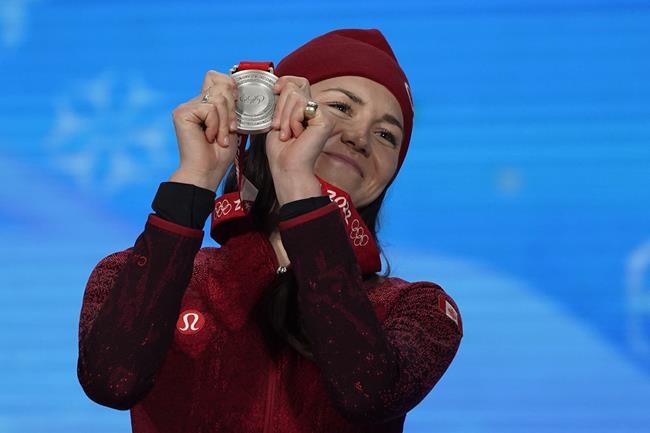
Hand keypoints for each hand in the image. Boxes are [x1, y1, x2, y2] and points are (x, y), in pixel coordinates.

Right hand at [169, 70, 238, 190]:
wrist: (206, 172)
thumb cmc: (219, 154)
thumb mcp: (230, 125)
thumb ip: (230, 105)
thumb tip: (233, 82)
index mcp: (204, 103)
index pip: (217, 77)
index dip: (230, 87)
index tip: (235, 109)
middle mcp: (193, 102)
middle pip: (220, 84)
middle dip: (232, 109)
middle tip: (229, 130)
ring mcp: (186, 107)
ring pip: (218, 98)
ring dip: (225, 122)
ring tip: (220, 138)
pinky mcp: (182, 113)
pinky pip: (210, 109)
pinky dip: (215, 125)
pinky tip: (209, 138)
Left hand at [266, 76, 333, 204]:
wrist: (287, 167)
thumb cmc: (281, 150)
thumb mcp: (277, 119)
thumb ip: (281, 102)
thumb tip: (280, 84)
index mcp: (306, 109)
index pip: (298, 82)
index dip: (285, 81)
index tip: (274, 90)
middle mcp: (316, 109)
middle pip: (294, 86)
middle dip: (280, 107)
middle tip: (280, 127)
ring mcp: (323, 113)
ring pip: (295, 95)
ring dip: (285, 117)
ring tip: (288, 134)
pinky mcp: (326, 119)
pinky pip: (302, 106)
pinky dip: (293, 120)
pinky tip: (297, 135)